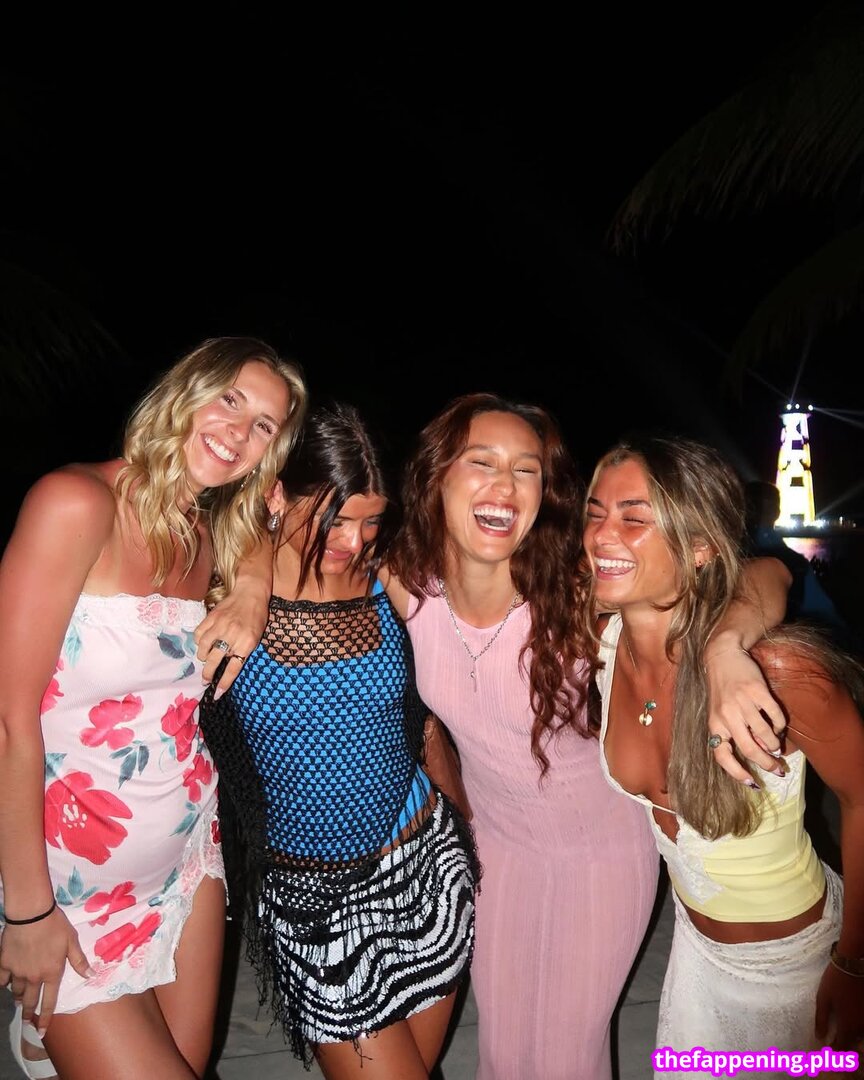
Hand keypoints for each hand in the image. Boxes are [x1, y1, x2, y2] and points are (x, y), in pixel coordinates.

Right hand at [0, 908, 91, 1035]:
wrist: (31, 914)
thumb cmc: (55, 926)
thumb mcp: (72, 941)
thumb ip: (79, 961)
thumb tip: (91, 975)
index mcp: (52, 973)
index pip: (49, 1001)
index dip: (46, 1018)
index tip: (41, 1032)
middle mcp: (34, 977)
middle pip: (30, 1001)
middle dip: (28, 1013)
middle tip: (27, 1021)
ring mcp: (17, 971)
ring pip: (16, 991)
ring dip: (19, 997)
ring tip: (19, 1000)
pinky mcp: (4, 963)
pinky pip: (2, 979)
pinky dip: (4, 983)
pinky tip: (6, 982)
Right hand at [194, 587, 268, 697]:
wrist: (250, 593)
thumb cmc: (257, 617)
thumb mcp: (256, 636)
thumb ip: (243, 651)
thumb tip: (227, 665)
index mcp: (247, 642)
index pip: (233, 668)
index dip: (224, 683)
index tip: (217, 693)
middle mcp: (233, 635)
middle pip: (215, 661)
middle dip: (208, 675)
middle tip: (205, 680)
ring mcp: (220, 625)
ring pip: (203, 648)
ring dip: (203, 657)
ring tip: (206, 658)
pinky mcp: (211, 617)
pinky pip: (199, 635)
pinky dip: (199, 642)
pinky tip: (203, 643)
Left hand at [706, 646, 785, 782]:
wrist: (722, 656)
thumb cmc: (721, 689)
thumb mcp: (719, 713)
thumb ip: (733, 733)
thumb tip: (761, 753)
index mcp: (714, 724)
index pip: (721, 755)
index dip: (736, 773)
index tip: (753, 783)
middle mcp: (726, 715)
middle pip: (750, 749)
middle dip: (767, 764)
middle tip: (778, 769)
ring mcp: (742, 703)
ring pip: (765, 734)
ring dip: (775, 744)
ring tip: (777, 745)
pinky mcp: (757, 691)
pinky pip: (775, 716)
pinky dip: (780, 725)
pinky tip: (778, 725)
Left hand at [815, 961, 863, 1050]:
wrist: (852, 964)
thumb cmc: (834, 981)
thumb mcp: (823, 999)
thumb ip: (820, 1019)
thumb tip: (819, 1036)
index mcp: (847, 1024)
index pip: (842, 1045)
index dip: (836, 1049)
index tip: (829, 1049)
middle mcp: (860, 1025)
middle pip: (853, 1042)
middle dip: (844, 1046)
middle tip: (835, 1044)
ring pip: (861, 1035)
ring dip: (852, 1037)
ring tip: (843, 1034)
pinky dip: (858, 1028)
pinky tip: (851, 1022)